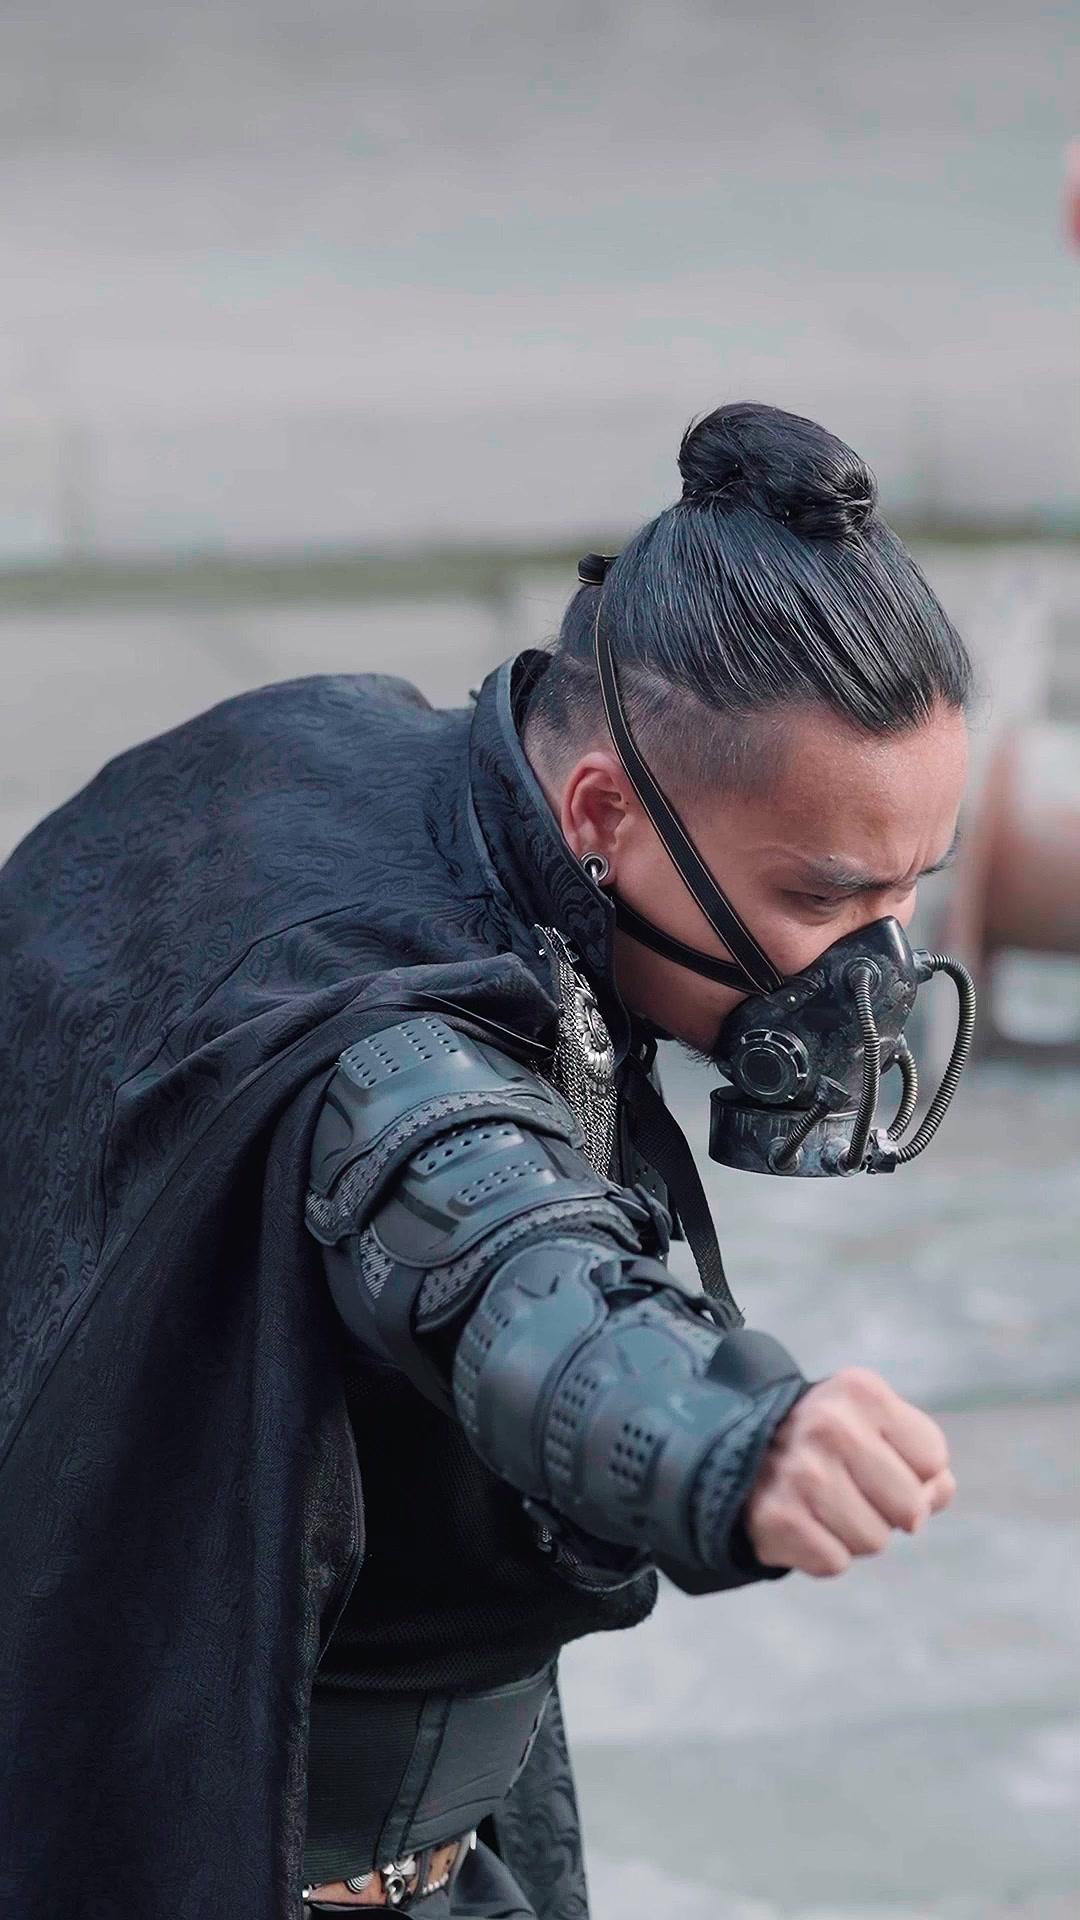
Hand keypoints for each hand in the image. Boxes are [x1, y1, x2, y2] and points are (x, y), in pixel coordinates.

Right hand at [744, 1367, 954, 1577]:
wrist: (743, 1452)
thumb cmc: (831, 1443)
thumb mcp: (879, 1426)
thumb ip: (926, 1458)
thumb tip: (937, 1493)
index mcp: (862, 1392)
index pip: (933, 1460)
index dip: (916, 1473)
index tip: (880, 1460)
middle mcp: (829, 1425)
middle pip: (911, 1508)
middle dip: (891, 1511)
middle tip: (854, 1488)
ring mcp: (800, 1472)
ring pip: (875, 1541)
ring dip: (857, 1534)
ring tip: (826, 1505)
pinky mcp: (777, 1518)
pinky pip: (836, 1562)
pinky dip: (825, 1552)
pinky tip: (804, 1522)